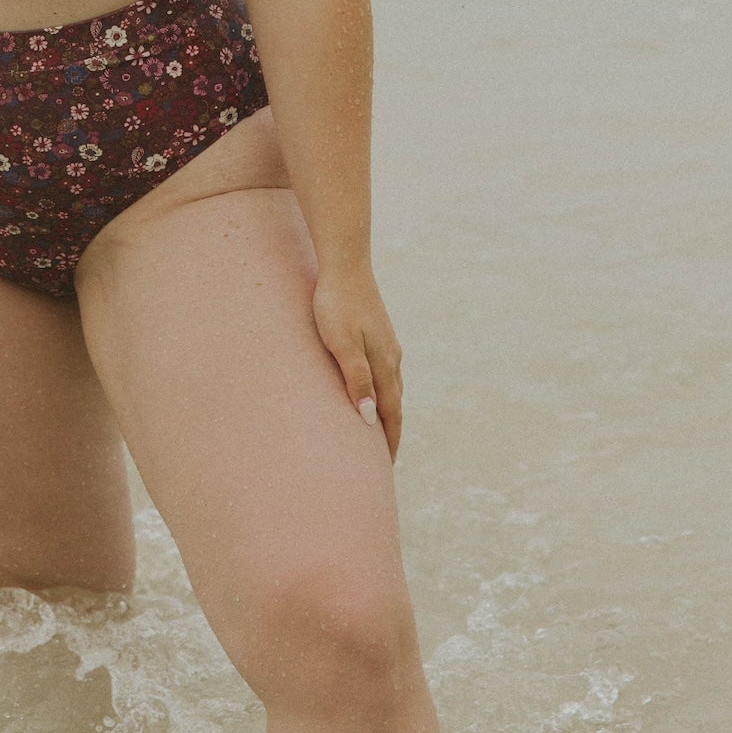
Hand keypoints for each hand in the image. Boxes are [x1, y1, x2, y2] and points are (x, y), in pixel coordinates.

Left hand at [310, 269, 403, 459]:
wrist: (346, 264)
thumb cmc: (337, 305)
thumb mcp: (342, 345)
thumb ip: (356, 380)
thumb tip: (367, 418)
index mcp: (385, 365)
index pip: (390, 414)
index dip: (387, 442)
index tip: (384, 468)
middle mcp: (392, 357)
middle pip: (394, 404)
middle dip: (389, 432)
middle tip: (381, 460)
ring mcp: (387, 344)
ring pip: (390, 387)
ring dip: (386, 411)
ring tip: (376, 431)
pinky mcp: (378, 333)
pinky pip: (383, 372)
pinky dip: (381, 391)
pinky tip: (371, 389)